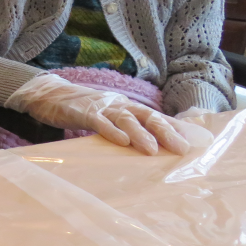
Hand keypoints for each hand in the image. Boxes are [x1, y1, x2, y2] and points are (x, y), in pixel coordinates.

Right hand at [5, 73, 189, 155]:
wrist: (49, 94)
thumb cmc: (82, 109)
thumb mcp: (108, 117)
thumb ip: (126, 128)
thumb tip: (151, 145)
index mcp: (127, 106)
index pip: (156, 116)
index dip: (176, 127)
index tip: (196, 141)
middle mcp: (119, 104)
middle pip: (147, 116)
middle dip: (166, 132)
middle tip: (181, 149)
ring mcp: (101, 107)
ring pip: (126, 119)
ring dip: (141, 134)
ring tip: (152, 150)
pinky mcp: (82, 112)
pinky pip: (99, 122)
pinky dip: (111, 131)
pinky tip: (122, 142)